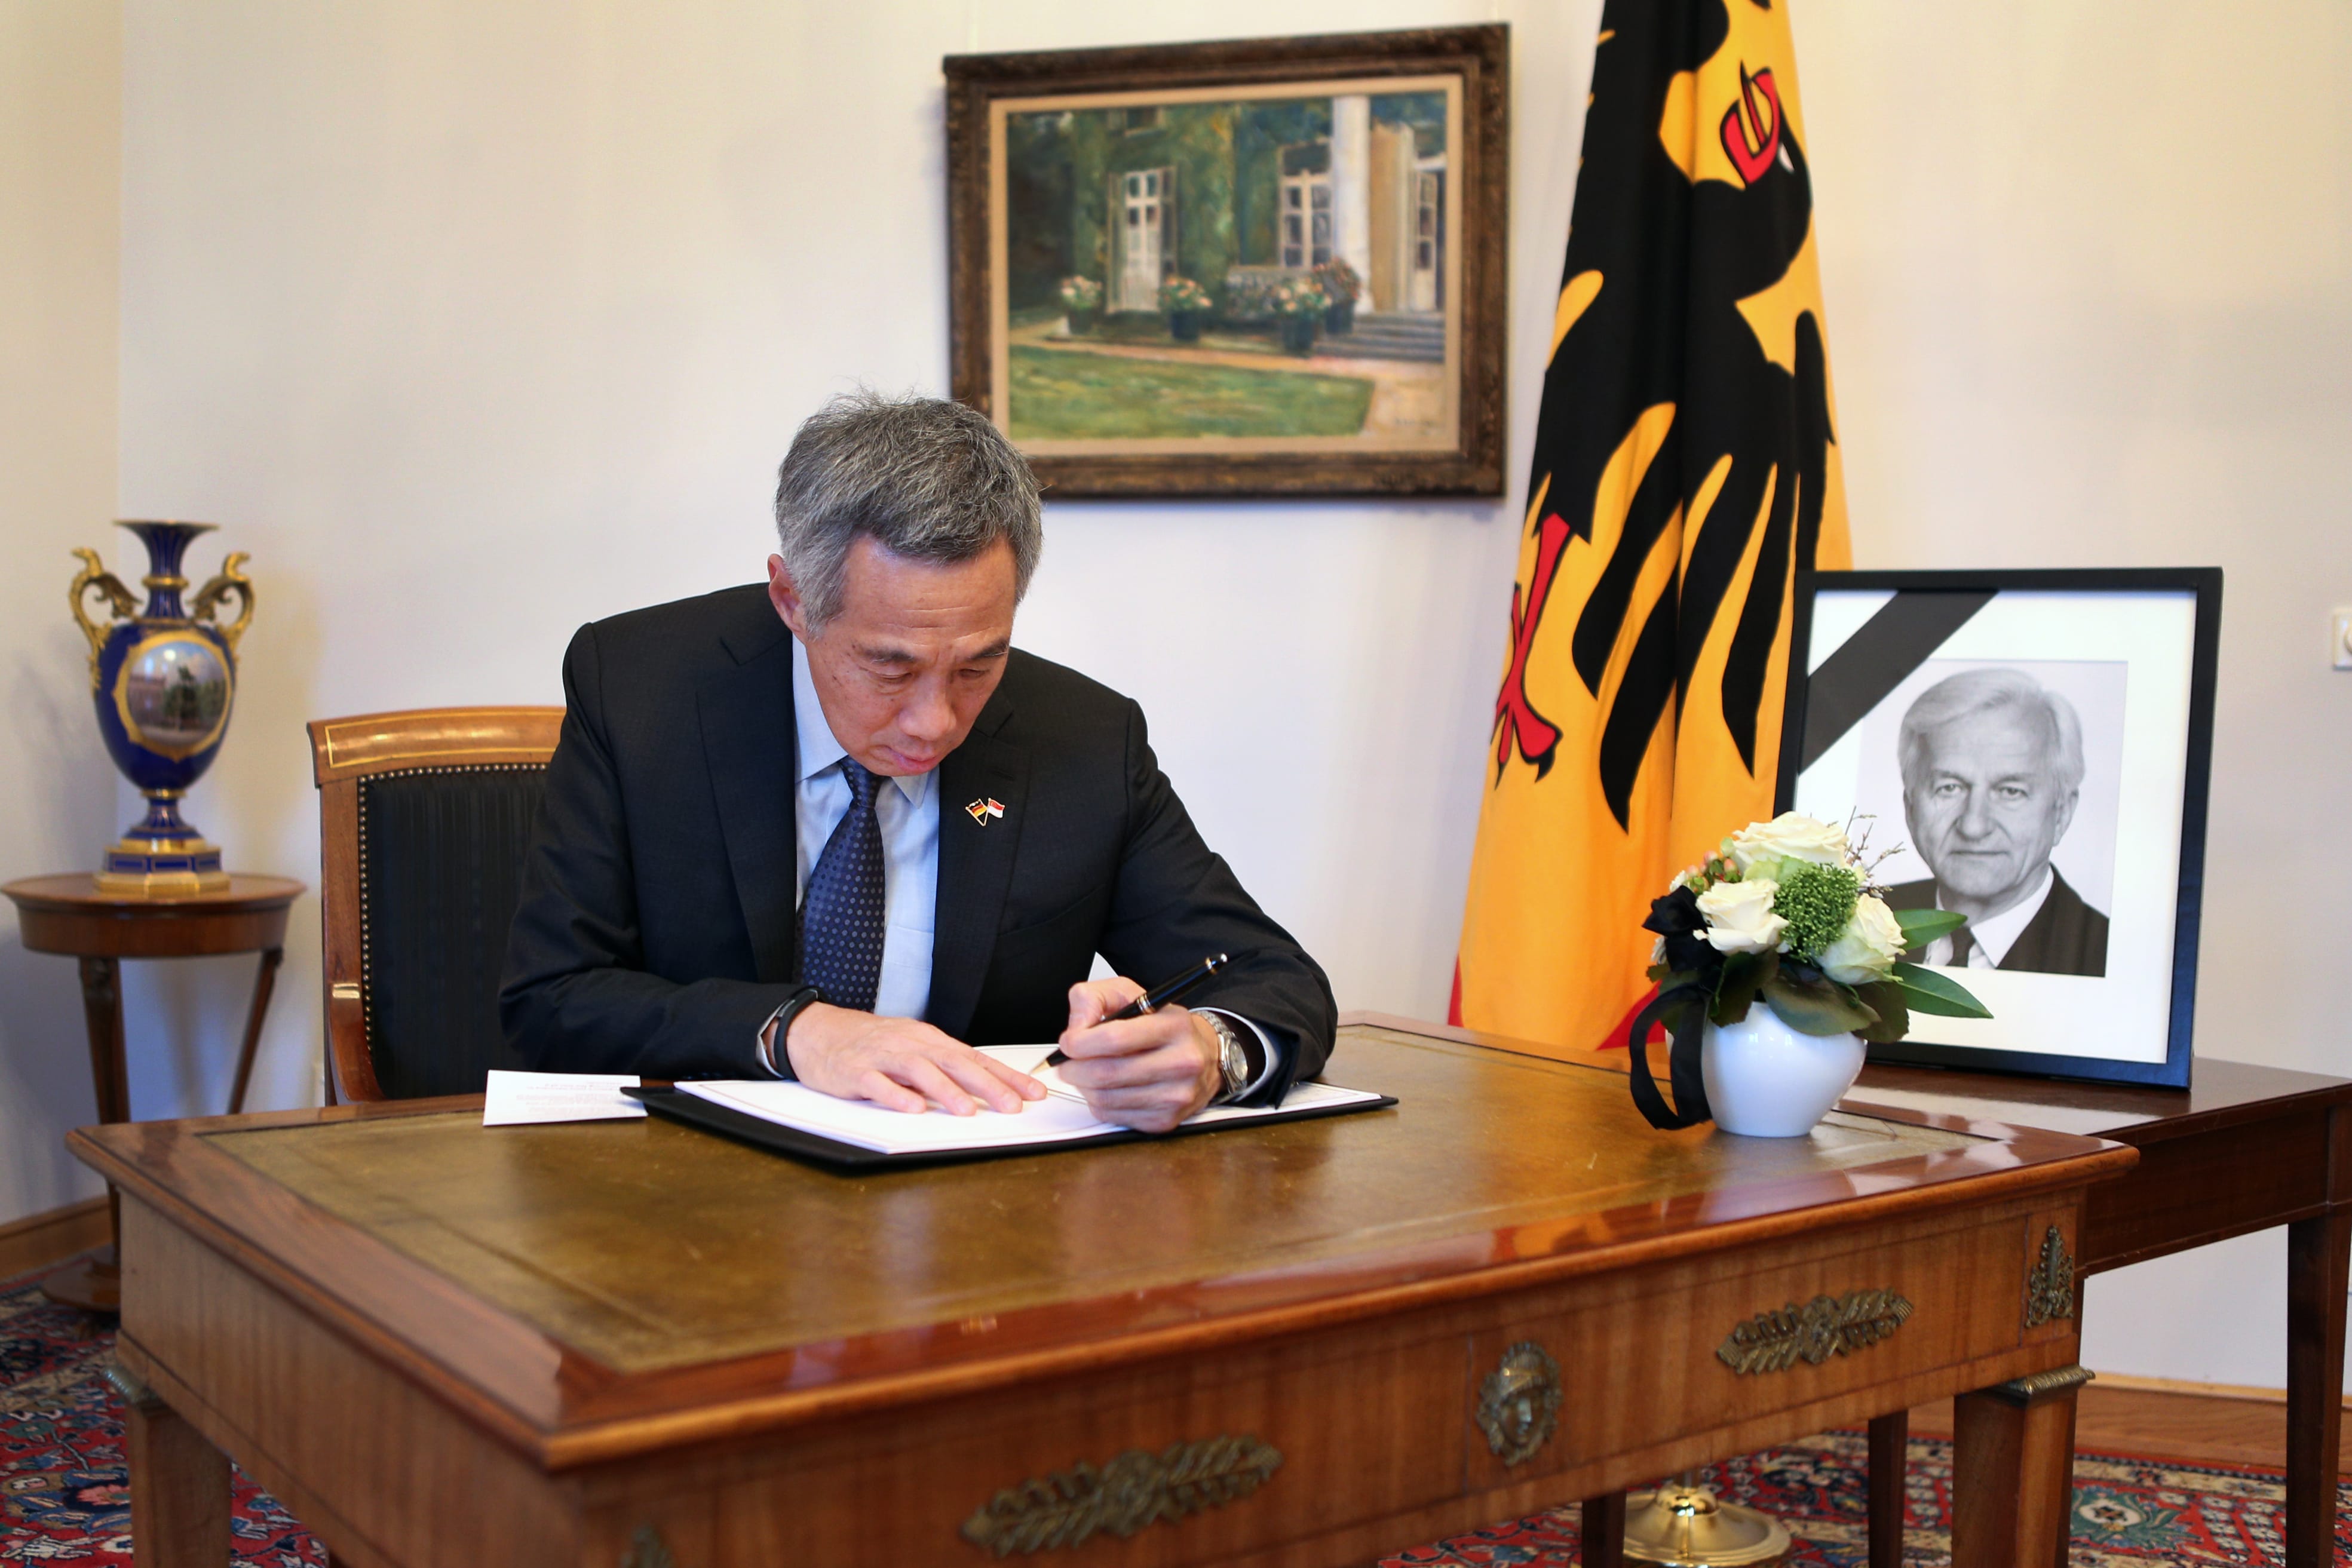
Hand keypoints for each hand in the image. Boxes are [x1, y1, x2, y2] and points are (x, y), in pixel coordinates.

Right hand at [781, 1003, 1045, 1115]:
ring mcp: (883, 1057)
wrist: (818, 1031)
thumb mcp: (913, 1049)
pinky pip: (877, 1084)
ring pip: (919, 1071)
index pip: (975, 1058)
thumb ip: (943, 1068)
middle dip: (987, 1085)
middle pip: (954, 1063)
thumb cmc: (872, 1044)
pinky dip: (896, 1096)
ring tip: (967, 1110)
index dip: (1006, 1076)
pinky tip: (913, 1109)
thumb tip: (985, 1087)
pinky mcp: (855, 1072)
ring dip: (945, 1090)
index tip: (1033, 1093)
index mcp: (929, 1041)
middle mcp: (911, 1045)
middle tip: (1012, 1105)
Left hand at [1055, 977, 1221, 1133]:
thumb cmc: (1163, 1025)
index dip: (1080, 1042)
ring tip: (1085, 1073)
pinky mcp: (1165, 1121)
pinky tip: (1105, 1088)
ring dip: (1083, 1086)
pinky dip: (1098, 1103)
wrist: (1204, 1056)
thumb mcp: (1130, 994)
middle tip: (1067, 1063)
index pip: (1115, 1038)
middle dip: (1074, 1068)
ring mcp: (1176, 1096)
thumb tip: (1075, 1028)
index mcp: (1174, 1026)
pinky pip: (1112, 1116)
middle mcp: (1182, 1062)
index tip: (1068, 1042)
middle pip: (1106, 1073)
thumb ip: (1094, 998)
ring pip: (1105, 1098)